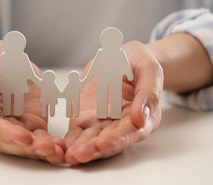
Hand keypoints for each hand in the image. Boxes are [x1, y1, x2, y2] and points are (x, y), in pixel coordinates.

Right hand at [0, 41, 64, 163]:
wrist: (1, 59)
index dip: (6, 134)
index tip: (24, 137)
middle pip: (7, 142)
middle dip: (28, 148)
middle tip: (47, 148)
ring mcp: (10, 127)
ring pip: (22, 145)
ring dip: (40, 151)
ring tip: (57, 151)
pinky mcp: (27, 125)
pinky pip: (37, 138)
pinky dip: (48, 144)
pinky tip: (60, 148)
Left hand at [64, 41, 162, 164]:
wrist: (122, 56)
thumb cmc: (139, 63)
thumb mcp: (149, 70)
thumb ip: (148, 92)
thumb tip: (141, 118)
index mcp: (143, 116)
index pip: (131, 132)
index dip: (118, 139)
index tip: (105, 143)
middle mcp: (122, 124)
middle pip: (110, 141)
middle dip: (95, 150)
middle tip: (81, 154)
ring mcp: (103, 122)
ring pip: (92, 140)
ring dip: (82, 149)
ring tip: (71, 156)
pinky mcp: (86, 117)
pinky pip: (78, 131)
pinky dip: (71, 140)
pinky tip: (63, 147)